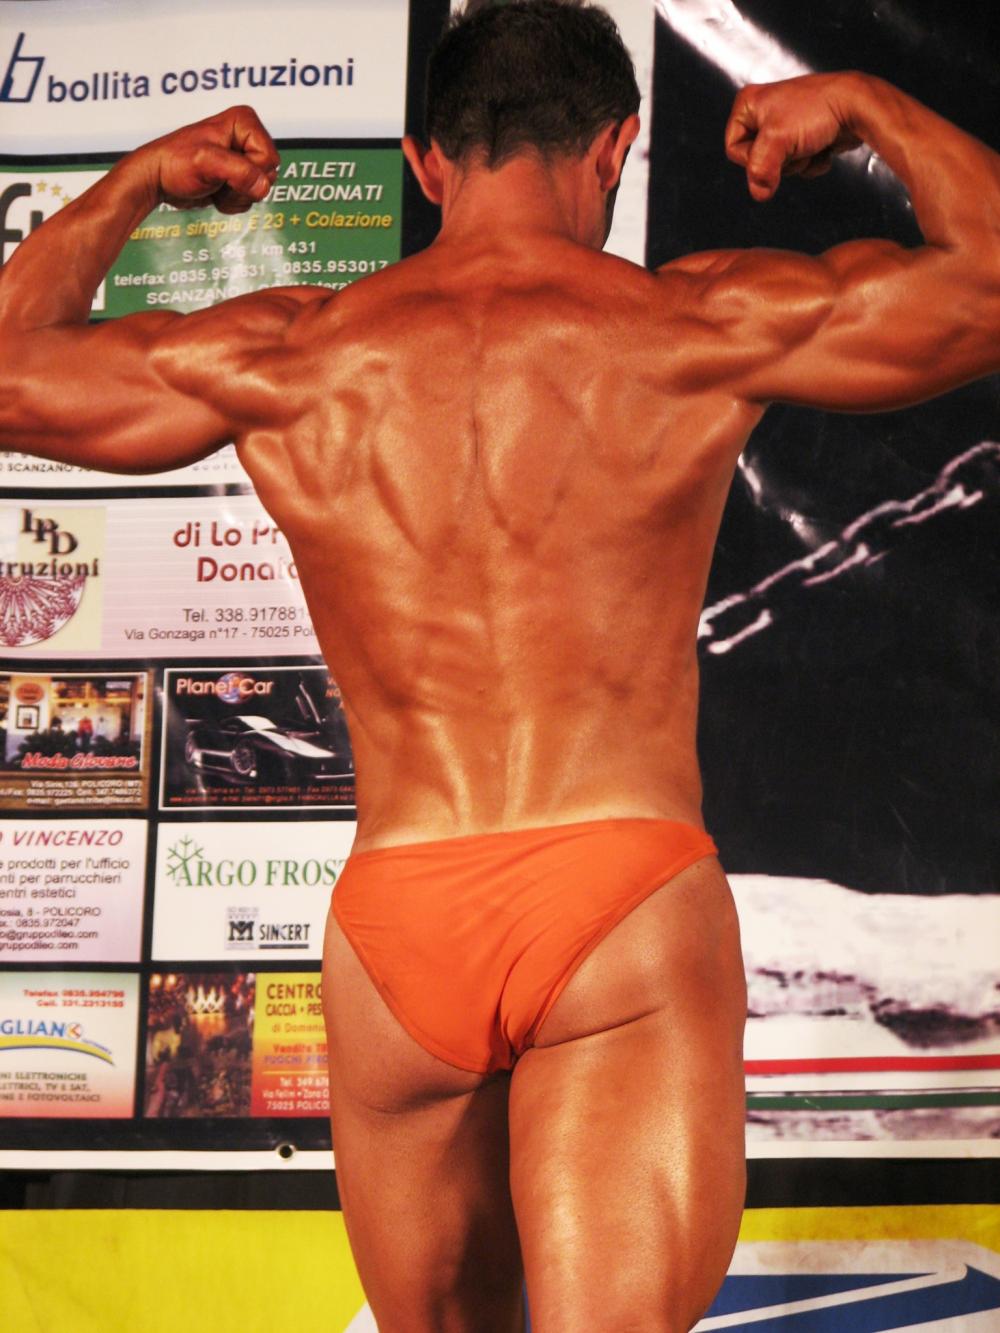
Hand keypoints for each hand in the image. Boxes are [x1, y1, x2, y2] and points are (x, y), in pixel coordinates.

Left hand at [140, 106, 279, 212]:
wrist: (157, 178)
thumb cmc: (175, 162)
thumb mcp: (207, 162)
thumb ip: (240, 172)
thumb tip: (263, 187)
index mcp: (244, 121)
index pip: (269, 158)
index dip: (249, 170)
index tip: (222, 167)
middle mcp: (247, 137)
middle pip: (268, 174)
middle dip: (243, 185)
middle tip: (216, 177)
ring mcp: (243, 157)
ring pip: (261, 189)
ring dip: (236, 195)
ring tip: (213, 183)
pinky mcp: (238, 176)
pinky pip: (251, 198)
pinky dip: (232, 202)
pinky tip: (214, 190)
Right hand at [725, 73, 862, 201]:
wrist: (856, 105)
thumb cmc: (816, 111)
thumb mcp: (777, 140)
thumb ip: (760, 170)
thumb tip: (759, 194)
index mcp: (748, 104)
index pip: (734, 149)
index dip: (753, 157)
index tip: (774, 148)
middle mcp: (763, 111)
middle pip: (757, 160)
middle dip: (780, 161)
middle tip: (796, 144)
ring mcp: (785, 124)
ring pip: (778, 166)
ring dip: (798, 162)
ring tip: (812, 143)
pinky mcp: (805, 135)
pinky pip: (798, 163)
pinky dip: (811, 161)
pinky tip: (823, 146)